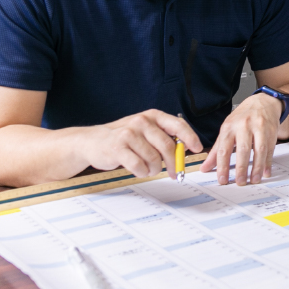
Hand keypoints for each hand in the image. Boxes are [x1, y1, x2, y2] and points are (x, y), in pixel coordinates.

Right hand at [83, 110, 201, 179]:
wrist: (92, 141)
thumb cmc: (124, 138)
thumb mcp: (146, 130)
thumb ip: (164, 136)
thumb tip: (185, 150)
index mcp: (152, 116)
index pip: (178, 125)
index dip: (190, 137)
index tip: (197, 148)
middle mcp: (141, 122)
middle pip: (167, 146)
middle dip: (174, 163)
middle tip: (175, 173)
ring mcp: (129, 134)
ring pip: (154, 159)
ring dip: (154, 169)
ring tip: (149, 169)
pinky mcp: (117, 148)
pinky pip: (139, 166)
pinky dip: (142, 172)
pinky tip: (139, 170)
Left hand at [200, 91, 281, 185]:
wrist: (263, 102)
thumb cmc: (242, 117)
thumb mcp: (226, 129)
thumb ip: (216, 150)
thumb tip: (205, 168)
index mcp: (229, 127)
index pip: (224, 149)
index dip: (222, 166)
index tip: (223, 180)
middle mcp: (244, 126)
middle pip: (243, 149)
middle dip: (241, 168)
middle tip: (240, 182)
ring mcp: (259, 127)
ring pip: (259, 149)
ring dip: (257, 167)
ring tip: (254, 179)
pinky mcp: (272, 130)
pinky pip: (270, 148)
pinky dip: (268, 162)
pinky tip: (265, 172)